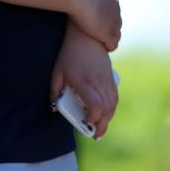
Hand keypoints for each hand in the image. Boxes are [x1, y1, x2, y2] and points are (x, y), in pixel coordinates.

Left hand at [50, 22, 117, 138]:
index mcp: (85, 81)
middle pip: (106, 109)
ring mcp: (107, 79)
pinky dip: (112, 107)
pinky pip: (115, 96)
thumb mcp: (57, 71)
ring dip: (108, 118)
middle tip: (95, 134)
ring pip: (113, 104)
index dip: (92, 117)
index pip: (95, 105)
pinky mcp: (111, 76)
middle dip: (102, 125)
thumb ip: (55, 90)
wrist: (86, 35)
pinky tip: (107, 113)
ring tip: (101, 127)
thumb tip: (55, 106)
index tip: (85, 121)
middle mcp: (98, 82)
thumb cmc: (69, 53)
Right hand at [68, 0, 122, 50]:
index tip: (96, 21)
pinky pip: (113, 45)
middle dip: (109, 28)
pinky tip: (101, 47)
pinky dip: (108, 47)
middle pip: (117, 22)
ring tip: (100, 43)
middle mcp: (116, 9)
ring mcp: (114, 22)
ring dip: (109, 38)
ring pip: (116, 34)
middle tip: (97, 33)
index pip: (113, 10)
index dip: (105, 17)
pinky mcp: (108, 33)